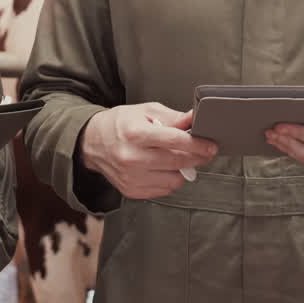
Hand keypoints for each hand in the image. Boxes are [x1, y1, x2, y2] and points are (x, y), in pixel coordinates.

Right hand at [80, 103, 218, 199]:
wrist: (92, 143)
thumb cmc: (121, 123)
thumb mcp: (145, 112)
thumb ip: (173, 118)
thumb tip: (195, 119)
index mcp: (135, 134)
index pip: (174, 141)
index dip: (197, 144)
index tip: (211, 146)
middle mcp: (132, 158)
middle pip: (177, 162)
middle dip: (196, 157)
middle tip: (204, 152)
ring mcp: (131, 177)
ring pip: (174, 180)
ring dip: (181, 170)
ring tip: (175, 158)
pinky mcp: (131, 190)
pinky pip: (164, 190)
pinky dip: (169, 179)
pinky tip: (162, 168)